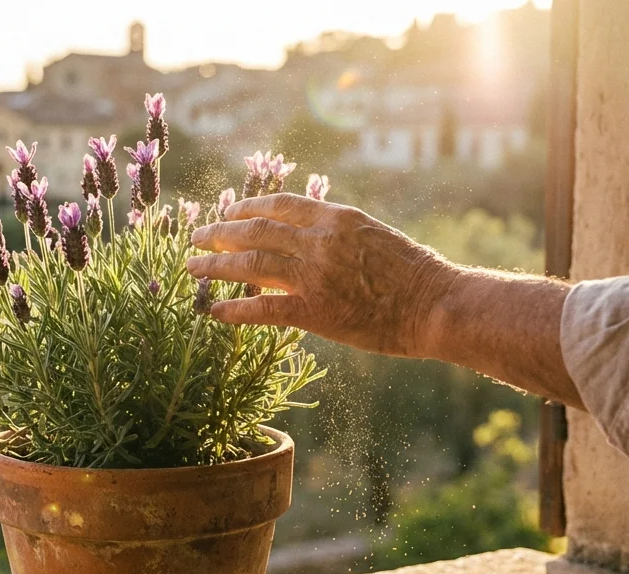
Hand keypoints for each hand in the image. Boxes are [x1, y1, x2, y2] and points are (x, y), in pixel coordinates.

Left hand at [187, 194, 456, 358]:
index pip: (280, 205)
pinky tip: (212, 313)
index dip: (247, 207)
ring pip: (250, 264)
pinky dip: (233, 310)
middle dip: (220, 233)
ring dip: (215, 266)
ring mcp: (314, 275)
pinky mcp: (314, 311)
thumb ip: (339, 234)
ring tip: (191, 267)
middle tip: (196, 237)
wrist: (437, 304)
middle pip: (256, 230)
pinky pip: (262, 309)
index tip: (228, 211)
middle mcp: (320, 240)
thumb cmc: (415, 275)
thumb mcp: (374, 236)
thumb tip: (311, 235)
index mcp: (336, 218)